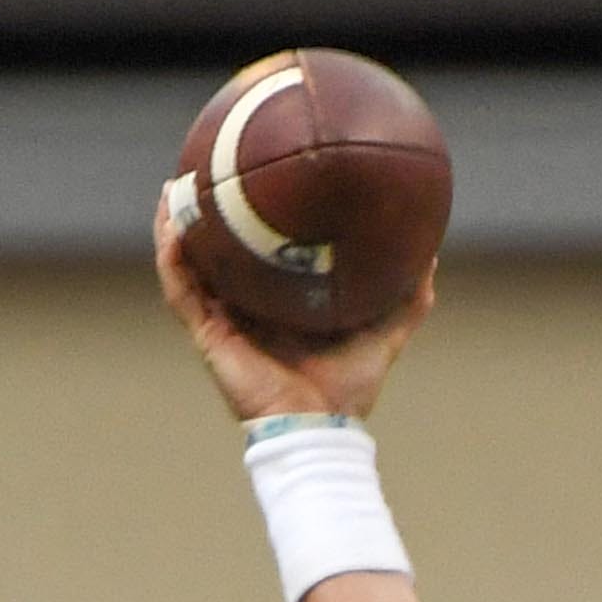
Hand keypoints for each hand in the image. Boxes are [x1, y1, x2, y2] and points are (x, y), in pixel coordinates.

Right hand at [154, 195, 433, 422]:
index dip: (256, 224)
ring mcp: (224, 322)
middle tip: (206, 173)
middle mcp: (248, 311)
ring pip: (190, 265)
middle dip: (208, 218)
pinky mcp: (208, 336)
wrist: (319, 428)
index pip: (262, 258)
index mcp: (280, 308)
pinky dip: (172, 256)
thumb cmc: (348, 391)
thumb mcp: (386, 333)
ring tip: (173, 188)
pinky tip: (172, 223)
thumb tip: (430, 254)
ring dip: (176, 227)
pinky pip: (181, 289)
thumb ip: (408, 298)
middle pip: (219, 255)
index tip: (259, 181)